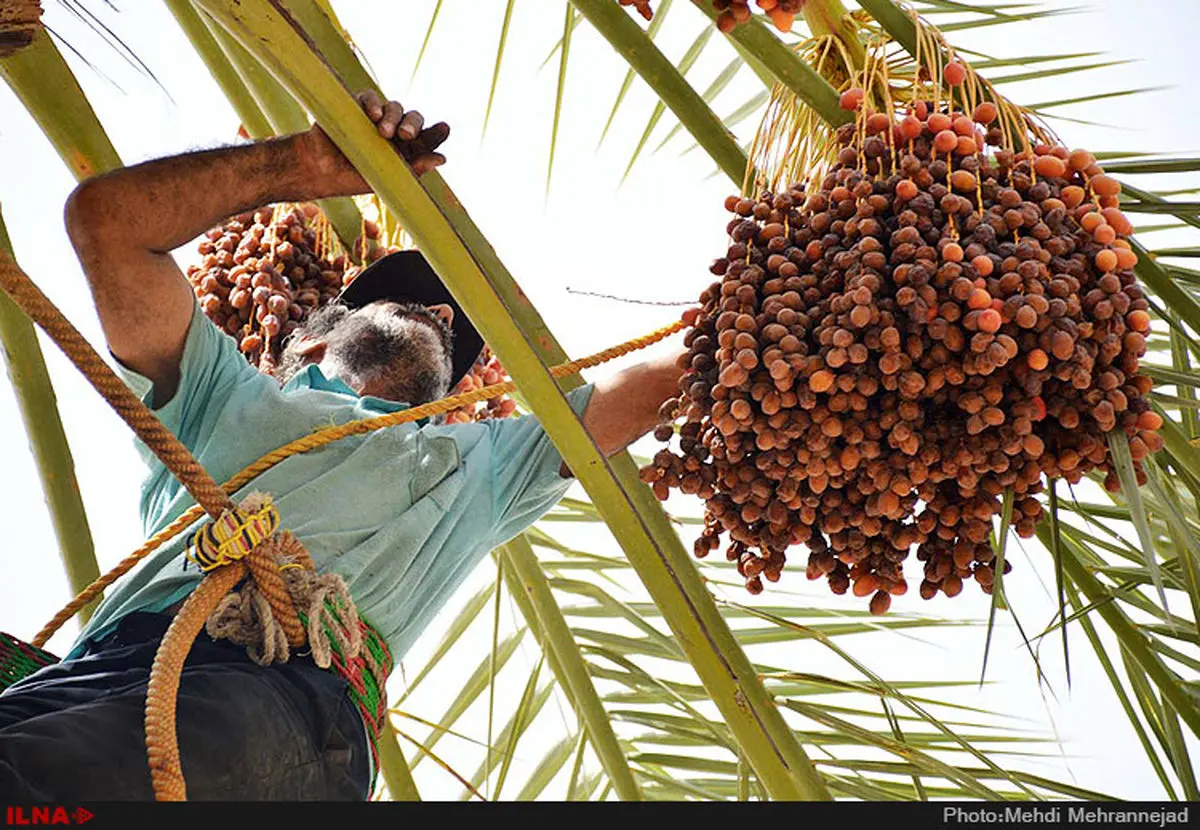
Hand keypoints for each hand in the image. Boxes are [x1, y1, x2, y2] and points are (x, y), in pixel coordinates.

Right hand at [300, 89, 449, 193]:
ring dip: (393, 116)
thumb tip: (443, 158)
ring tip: (383, 131)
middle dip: (413, 124)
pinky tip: (373, 114)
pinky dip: (374, 102)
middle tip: (405, 135)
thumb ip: (415, 168)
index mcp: (406, 149)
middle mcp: (394, 131)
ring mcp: (376, 117)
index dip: (437, 132)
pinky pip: (370, 97)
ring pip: (395, 107)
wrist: (319, 170)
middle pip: (413, 119)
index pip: (427, 138)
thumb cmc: (353, 178)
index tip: (445, 128)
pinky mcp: (357, 106)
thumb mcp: (387, 178)